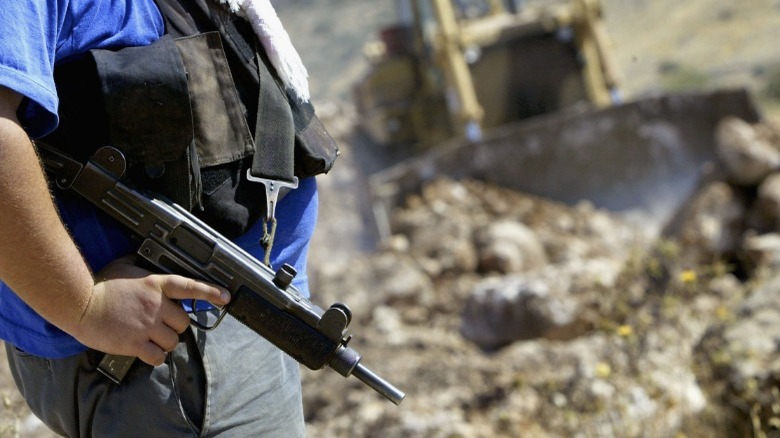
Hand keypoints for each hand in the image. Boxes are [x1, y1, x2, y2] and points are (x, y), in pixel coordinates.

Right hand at [69, 256, 229, 365]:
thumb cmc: (99, 285)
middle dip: (176, 326)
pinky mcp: (135, 344)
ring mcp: (147, 326)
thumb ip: (141, 265)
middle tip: (162, 325)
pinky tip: (148, 352)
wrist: (79, 304)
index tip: (225, 297)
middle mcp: (156, 306)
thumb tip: (145, 260)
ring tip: (152, 338)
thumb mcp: (124, 266)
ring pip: (173, 341)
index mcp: (156, 285)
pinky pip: (157, 356)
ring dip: (166, 342)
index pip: (190, 287)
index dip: (210, 292)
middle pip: (183, 323)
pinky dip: (156, 357)